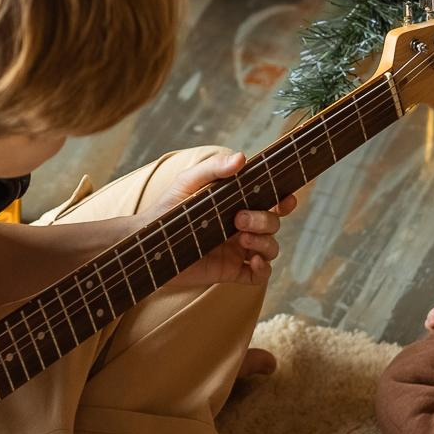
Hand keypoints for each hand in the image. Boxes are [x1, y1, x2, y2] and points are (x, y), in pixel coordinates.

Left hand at [146, 150, 298, 290]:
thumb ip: (214, 168)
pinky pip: (259, 275)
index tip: (285, 200)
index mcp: (239, 205)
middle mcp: (243, 227)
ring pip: (271, 249)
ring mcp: (238, 250)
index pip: (272, 202)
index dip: (285, 201)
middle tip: (239, 219)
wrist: (148, 242)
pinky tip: (252, 262)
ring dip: (264, 243)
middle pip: (274, 224)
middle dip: (264, 220)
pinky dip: (262, 269)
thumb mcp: (189, 182)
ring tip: (243, 239)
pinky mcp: (230, 271)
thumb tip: (242, 158)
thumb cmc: (168, 209)